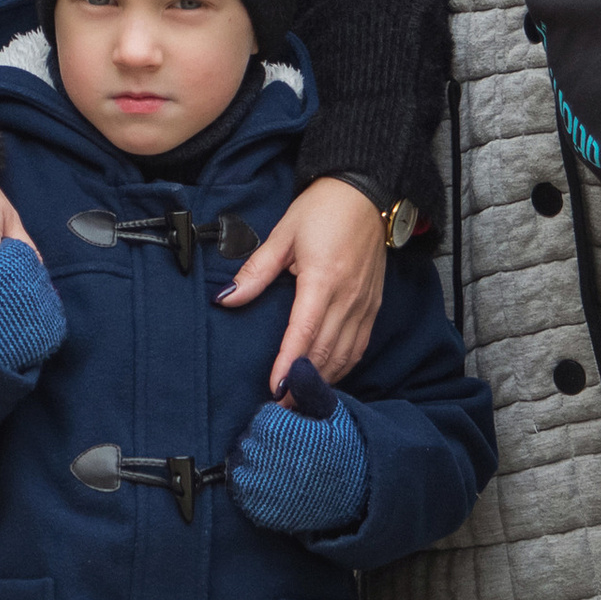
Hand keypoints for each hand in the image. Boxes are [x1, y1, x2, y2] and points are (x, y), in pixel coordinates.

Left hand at [222, 174, 386, 391]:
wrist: (366, 192)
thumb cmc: (323, 209)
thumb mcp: (283, 234)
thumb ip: (256, 271)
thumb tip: (227, 298)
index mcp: (323, 279)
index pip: (304, 333)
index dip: (289, 365)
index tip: (275, 389)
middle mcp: (348, 297)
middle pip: (326, 352)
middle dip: (303, 383)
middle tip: (280, 407)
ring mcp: (364, 304)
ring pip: (345, 355)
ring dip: (323, 380)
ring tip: (299, 400)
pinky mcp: (373, 305)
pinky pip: (359, 346)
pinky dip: (343, 366)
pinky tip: (327, 376)